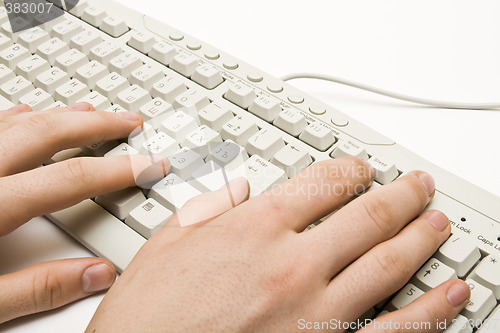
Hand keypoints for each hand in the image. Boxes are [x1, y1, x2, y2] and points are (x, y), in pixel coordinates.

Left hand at [0, 103, 163, 323]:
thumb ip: (41, 289)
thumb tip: (98, 277)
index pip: (71, 179)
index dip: (118, 170)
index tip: (150, 166)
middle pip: (49, 135)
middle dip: (97, 126)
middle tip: (130, 121)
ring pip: (20, 124)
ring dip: (62, 116)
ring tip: (92, 111)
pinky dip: (15, 118)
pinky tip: (28, 113)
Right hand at [87, 158, 469, 331]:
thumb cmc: (149, 315)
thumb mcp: (167, 242)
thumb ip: (209, 207)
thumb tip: (240, 188)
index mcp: (254, 228)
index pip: (323, 183)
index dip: (350, 169)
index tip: (360, 169)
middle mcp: (292, 264)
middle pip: (368, 216)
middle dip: (401, 195)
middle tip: (417, 185)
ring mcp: (314, 311)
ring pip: (389, 263)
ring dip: (421, 237)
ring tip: (438, 222)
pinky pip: (395, 329)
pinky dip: (431, 310)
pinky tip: (453, 293)